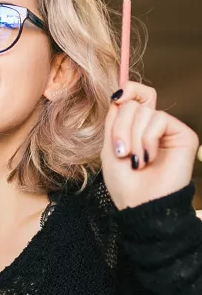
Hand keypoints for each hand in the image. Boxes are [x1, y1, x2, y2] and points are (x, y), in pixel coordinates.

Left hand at [102, 82, 198, 209]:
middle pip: (134, 104)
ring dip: (132, 138)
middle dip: (120, 128)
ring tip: (135, 160)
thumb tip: (121, 94)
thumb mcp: (110, 147)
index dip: (128, 91)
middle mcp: (153, 125)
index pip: (135, 96)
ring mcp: (169, 129)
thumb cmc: (124, 182)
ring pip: (145, 112)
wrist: (141, 203)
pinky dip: (147, 139)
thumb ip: (115, 120)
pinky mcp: (184, 134)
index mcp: (135, 127)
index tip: (116, 99)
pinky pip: (160, 120)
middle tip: (121, 152)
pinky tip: (148, 158)